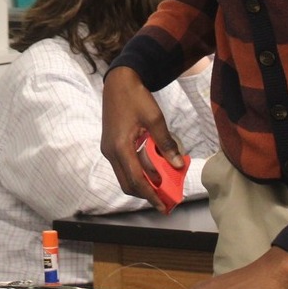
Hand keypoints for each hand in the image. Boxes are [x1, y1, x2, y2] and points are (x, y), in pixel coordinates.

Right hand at [100, 66, 185, 207]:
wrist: (119, 82)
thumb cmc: (136, 97)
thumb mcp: (155, 119)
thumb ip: (166, 143)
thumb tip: (178, 164)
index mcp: (120, 147)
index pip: (135, 180)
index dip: (150, 196)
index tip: (163, 207)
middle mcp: (111, 152)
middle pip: (128, 183)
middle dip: (146, 193)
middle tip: (164, 200)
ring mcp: (109, 149)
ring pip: (126, 175)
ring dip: (144, 181)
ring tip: (163, 185)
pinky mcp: (112, 145)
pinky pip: (126, 164)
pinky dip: (140, 169)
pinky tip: (156, 169)